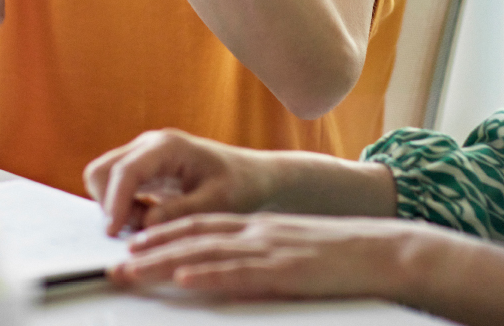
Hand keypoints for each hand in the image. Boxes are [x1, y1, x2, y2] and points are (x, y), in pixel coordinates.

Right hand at [85, 129, 274, 235]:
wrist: (250, 175)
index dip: (115, 202)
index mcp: (167, 146)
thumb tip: (145, 224)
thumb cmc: (239, 185)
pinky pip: (116, 188)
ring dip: (119, 207)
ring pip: (104, 179)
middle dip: (112, 204)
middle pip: (102, 171)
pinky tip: (153, 216)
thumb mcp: (217, 202)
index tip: (113, 232)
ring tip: (154, 220)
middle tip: (142, 227)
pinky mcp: (141, 169)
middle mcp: (148, 145)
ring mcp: (142, 155)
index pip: (126, 170)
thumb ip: (180, 212)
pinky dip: (125, 207)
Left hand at [110, 212, 417, 299]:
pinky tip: (186, 277)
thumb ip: (260, 260)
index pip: (200, 225)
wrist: (386, 251)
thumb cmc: (342, 258)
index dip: (163, 233)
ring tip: (134, 271)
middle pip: (193, 237)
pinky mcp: (287, 270)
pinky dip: (210, 274)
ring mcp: (271, 249)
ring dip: (165, 262)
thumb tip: (227, 275)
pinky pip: (241, 272)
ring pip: (207, 252)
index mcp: (258, 227)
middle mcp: (258, 232)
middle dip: (151, 250)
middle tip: (116, 264)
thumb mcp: (292, 252)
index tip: (133, 245)